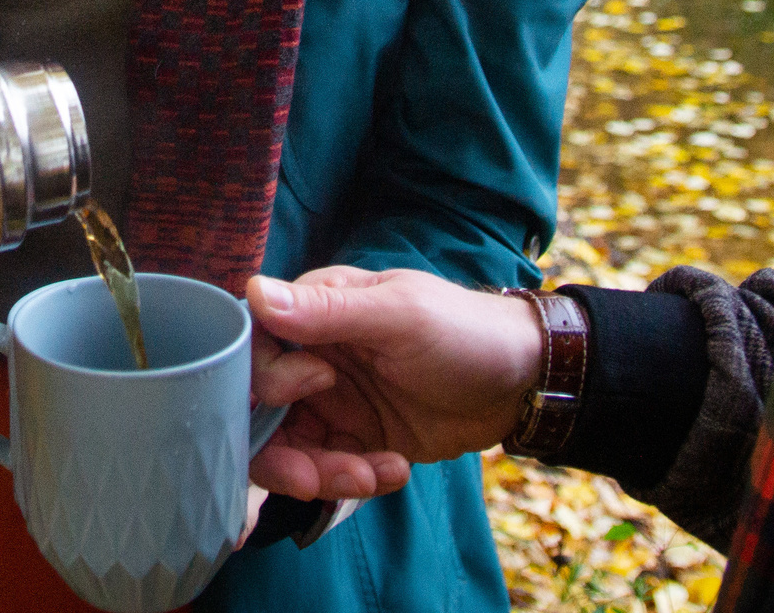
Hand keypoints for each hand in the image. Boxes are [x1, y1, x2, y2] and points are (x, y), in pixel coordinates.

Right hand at [245, 268, 543, 502]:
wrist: (521, 383)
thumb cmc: (463, 331)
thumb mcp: (399, 315)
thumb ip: (327, 310)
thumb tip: (252, 292)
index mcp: (314, 312)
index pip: (254, 347)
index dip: (268, 378)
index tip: (318, 385)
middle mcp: (311, 357)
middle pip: (260, 411)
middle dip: (285, 452)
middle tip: (317, 477)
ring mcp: (330, 402)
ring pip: (288, 449)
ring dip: (320, 473)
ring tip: (369, 477)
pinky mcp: (353, 440)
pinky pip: (327, 470)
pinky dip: (352, 480)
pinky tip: (394, 472)